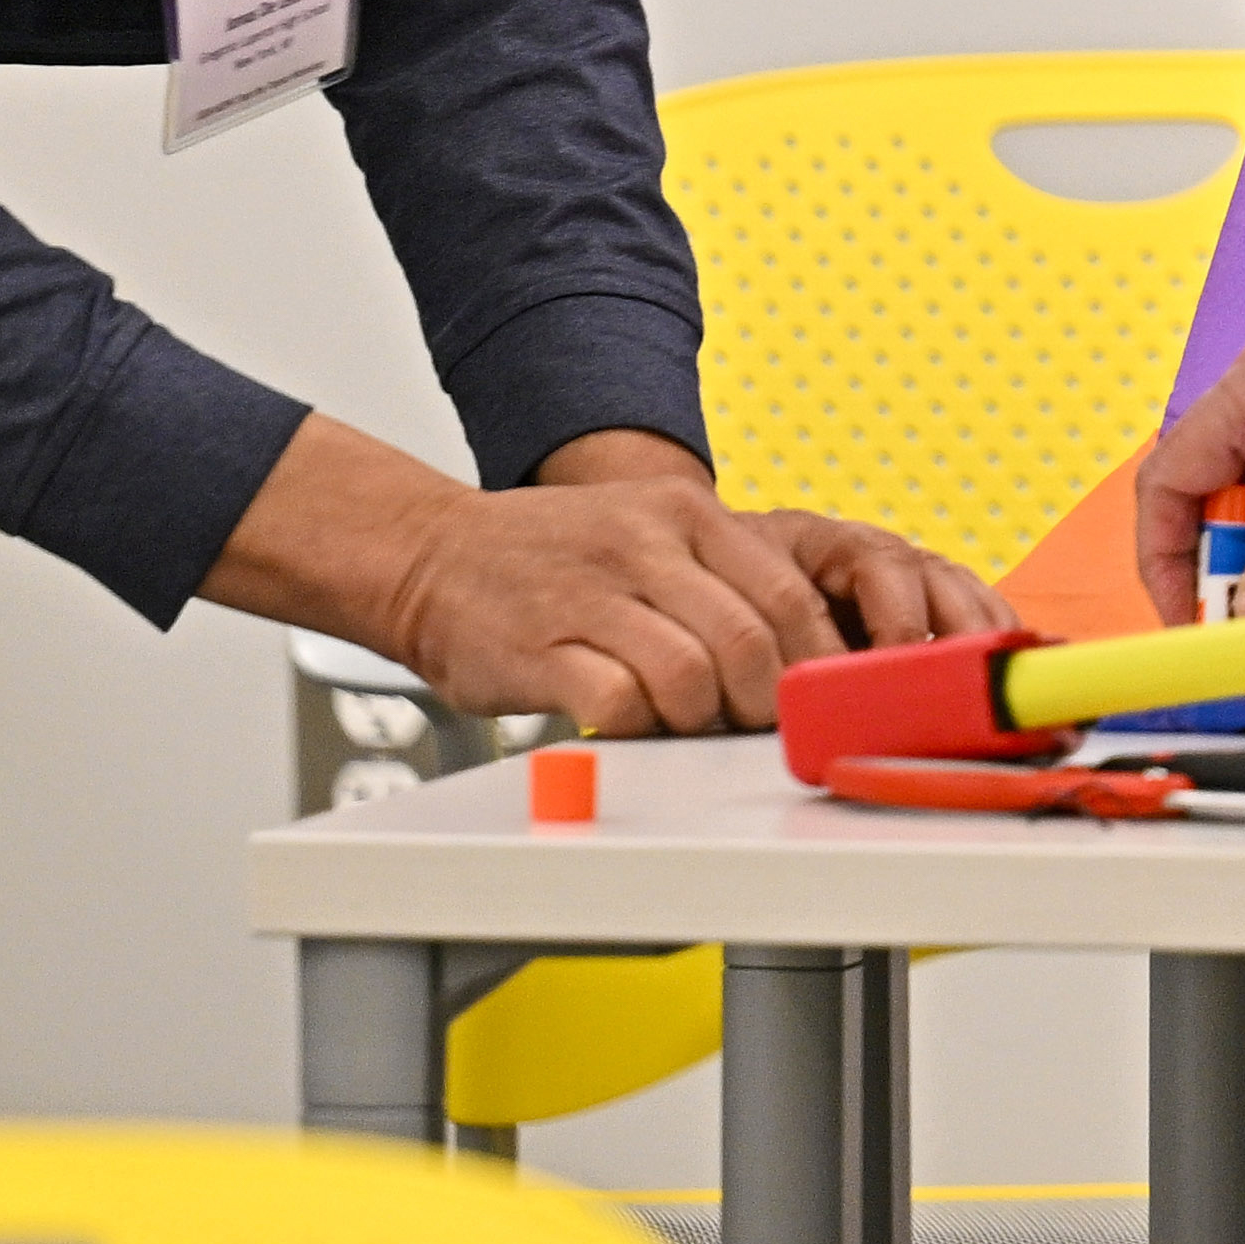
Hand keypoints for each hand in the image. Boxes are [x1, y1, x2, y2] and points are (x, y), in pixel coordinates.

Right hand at [214, 418, 912, 735]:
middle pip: (750, 642)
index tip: (817, 698)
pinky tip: (626, 724)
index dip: (814, 660)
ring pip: (692, 677)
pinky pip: (618, 704)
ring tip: (682, 725)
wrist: (427, 553)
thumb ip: (718, 578)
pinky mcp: (540, 649)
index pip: (788, 595)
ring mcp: (590, 595)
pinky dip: (636, 729)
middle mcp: (644, 546)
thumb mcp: (647, 532)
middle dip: (764, 702)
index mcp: (685, 514)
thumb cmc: (548, 557)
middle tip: (753, 727)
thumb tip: (796, 657)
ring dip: (700, 720)